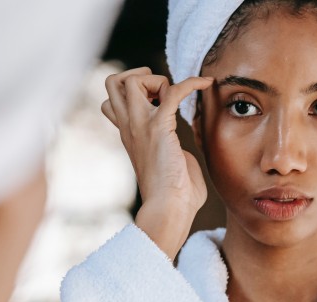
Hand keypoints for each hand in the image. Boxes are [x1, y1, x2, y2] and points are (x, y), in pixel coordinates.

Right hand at [100, 67, 212, 258]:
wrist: (169, 209)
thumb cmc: (175, 197)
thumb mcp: (166, 165)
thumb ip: (169, 151)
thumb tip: (181, 151)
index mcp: (129, 136)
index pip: (110, 102)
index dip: (132, 93)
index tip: (156, 102)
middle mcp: (130, 128)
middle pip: (113, 83)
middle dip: (139, 76)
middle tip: (160, 92)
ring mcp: (141, 126)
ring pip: (132, 80)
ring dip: (158, 80)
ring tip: (176, 97)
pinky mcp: (160, 128)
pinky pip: (172, 89)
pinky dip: (192, 81)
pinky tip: (206, 84)